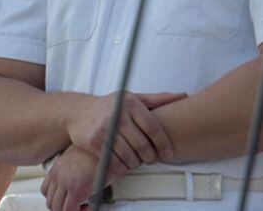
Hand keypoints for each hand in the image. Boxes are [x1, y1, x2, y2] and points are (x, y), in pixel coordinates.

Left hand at [41, 146, 118, 210]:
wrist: (105, 145)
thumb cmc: (95, 152)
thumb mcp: (77, 160)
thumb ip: (71, 172)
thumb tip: (77, 182)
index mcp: (56, 169)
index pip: (46, 190)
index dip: (57, 199)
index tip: (69, 201)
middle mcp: (57, 176)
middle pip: (50, 201)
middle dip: (63, 208)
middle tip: (78, 207)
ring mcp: (66, 182)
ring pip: (57, 208)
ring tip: (84, 207)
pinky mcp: (77, 189)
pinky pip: (70, 210)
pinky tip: (89, 207)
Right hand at [66, 91, 185, 172]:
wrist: (77, 112)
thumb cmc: (110, 106)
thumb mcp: (132, 98)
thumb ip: (158, 99)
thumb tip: (184, 96)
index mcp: (129, 103)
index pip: (153, 128)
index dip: (164, 144)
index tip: (168, 153)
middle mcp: (116, 114)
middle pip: (142, 145)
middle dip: (150, 157)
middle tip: (151, 159)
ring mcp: (103, 129)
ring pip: (129, 156)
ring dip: (136, 163)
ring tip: (137, 161)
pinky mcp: (93, 142)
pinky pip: (114, 161)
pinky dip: (121, 166)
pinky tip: (123, 163)